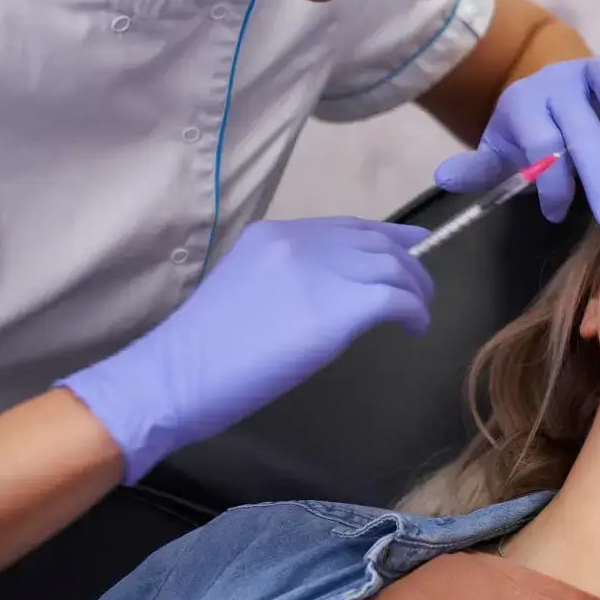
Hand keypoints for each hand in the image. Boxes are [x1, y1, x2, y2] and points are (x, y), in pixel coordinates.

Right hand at [58, 217, 433, 483]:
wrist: (178, 374)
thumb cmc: (203, 350)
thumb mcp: (246, 290)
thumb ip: (287, 279)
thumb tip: (328, 292)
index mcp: (274, 235)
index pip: (345, 226)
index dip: (386, 235)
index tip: (410, 246)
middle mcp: (301, 242)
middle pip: (376, 242)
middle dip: (407, 263)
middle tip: (421, 288)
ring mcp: (321, 271)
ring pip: (393, 266)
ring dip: (415, 289)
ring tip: (419, 312)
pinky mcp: (340, 307)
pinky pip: (397, 299)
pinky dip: (414, 312)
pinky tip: (413, 328)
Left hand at [433, 31, 599, 229]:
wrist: (545, 93)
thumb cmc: (526, 133)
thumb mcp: (498, 153)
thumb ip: (477, 168)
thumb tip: (445, 177)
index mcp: (524, 105)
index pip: (543, 145)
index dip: (554, 185)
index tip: (555, 213)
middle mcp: (557, 82)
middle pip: (583, 126)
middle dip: (599, 179)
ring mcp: (588, 67)